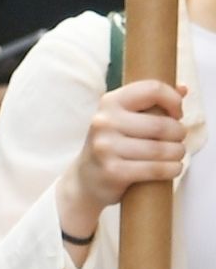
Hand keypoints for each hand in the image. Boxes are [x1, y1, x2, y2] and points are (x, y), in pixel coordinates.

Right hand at [56, 79, 185, 242]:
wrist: (86, 179)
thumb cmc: (112, 145)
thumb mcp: (124, 118)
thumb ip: (152, 102)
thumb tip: (183, 89)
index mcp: (110, 102)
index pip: (152, 89)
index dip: (173, 100)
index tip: (177, 114)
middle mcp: (104, 121)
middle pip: (161, 124)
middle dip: (179, 134)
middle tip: (179, 140)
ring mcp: (106, 147)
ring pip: (160, 149)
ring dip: (178, 153)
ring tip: (177, 154)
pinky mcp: (113, 171)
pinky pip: (155, 169)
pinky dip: (171, 169)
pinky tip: (173, 168)